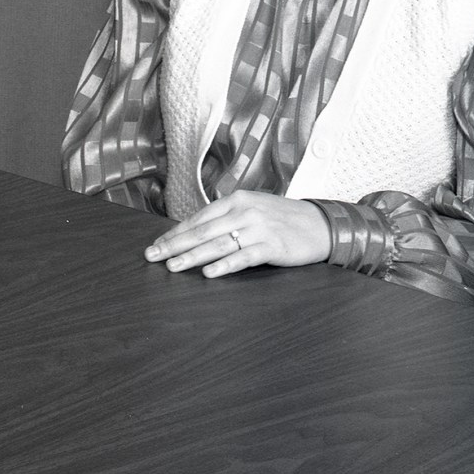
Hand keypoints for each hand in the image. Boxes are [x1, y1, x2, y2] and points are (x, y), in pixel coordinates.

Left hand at [145, 191, 329, 277]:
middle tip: (153, 256)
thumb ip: (226, 219)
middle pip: (202, 231)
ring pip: (218, 244)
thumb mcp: (252, 210)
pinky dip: (225, 265)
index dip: (175, 233)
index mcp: (236, 200)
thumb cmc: (281, 219)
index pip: (198, 218)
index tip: (156, 245)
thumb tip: (194, 233)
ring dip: (193, 257)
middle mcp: (244, 212)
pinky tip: (209, 273)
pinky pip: (244, 257)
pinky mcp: (272, 246)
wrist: (320, 224)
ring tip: (173, 266)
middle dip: (175, 245)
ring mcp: (258, 229)